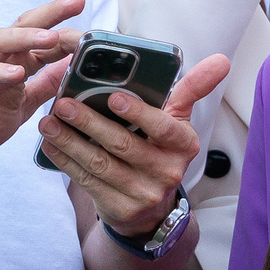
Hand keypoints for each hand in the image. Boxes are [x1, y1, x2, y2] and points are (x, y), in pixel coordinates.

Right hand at [0, 0, 83, 168]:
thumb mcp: (17, 107)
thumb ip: (41, 88)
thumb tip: (70, 71)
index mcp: (10, 67)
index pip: (42, 43)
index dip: (67, 34)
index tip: (96, 28)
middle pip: (22, 28)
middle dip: (50, 14)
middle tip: (77, 2)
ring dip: (26, 37)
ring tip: (52, 37)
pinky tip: (15, 73)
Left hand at [43, 54, 233, 237]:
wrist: (152, 206)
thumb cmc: (160, 149)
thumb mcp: (178, 121)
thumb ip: (192, 89)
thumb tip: (221, 60)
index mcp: (183, 145)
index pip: (163, 127)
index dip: (139, 114)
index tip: (114, 97)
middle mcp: (167, 171)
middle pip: (123, 145)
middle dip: (90, 123)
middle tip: (64, 103)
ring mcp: (143, 193)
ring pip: (100, 164)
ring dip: (70, 141)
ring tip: (49, 121)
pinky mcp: (120, 208)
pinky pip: (88, 182)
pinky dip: (66, 161)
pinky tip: (50, 145)